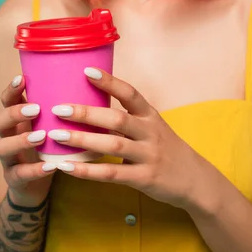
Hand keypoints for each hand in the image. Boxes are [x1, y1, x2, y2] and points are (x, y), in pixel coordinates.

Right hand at [0, 75, 56, 206]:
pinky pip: (19, 174)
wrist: (35, 187)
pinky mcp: (14, 179)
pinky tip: (50, 166)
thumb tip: (87, 82)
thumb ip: (58, 110)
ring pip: (2, 147)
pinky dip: (34, 170)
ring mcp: (8, 159)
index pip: (6, 100)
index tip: (22, 78)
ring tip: (41, 136)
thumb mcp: (49, 127)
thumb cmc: (46, 149)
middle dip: (13, 113)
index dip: (11, 90)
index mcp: (16, 121)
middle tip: (35, 109)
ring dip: (21, 140)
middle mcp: (7, 137)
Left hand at [48, 68, 210, 210]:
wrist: (195, 180)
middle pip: (117, 119)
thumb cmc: (164, 149)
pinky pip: (112, 174)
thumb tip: (87, 104)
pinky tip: (66, 167)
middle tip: (58, 108)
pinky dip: (87, 170)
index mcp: (150, 115)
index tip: (86, 71)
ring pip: (113, 145)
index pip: (130, 93)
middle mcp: (150, 132)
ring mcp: (149, 155)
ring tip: (56, 136)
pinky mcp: (145, 178)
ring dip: (82, 140)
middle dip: (86, 113)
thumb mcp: (151, 127)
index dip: (109, 82)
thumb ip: (126, 118)